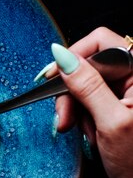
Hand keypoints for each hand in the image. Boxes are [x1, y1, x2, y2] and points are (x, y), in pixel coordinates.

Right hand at [50, 27, 132, 177]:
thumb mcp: (110, 123)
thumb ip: (87, 86)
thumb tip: (62, 56)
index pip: (101, 42)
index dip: (73, 57)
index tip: (51, 78)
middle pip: (90, 64)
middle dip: (71, 91)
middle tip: (64, 119)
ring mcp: (129, 93)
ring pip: (87, 84)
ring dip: (77, 109)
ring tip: (83, 133)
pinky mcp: (120, 106)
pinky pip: (91, 101)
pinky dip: (84, 117)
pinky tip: (91, 135)